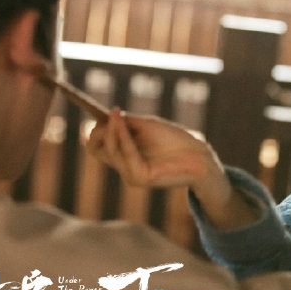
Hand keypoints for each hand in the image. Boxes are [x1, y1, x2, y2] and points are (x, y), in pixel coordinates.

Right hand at [87, 109, 220, 188]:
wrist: (197, 154)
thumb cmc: (174, 139)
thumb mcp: (146, 126)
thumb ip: (126, 123)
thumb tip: (104, 117)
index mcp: (123, 155)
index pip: (96, 146)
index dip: (93, 130)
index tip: (93, 110)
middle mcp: (123, 166)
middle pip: (96, 148)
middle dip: (99, 131)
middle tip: (109, 115)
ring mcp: (130, 174)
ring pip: (109, 149)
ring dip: (113, 130)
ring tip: (118, 114)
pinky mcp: (140, 178)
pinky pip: (125, 153)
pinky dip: (123, 137)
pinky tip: (124, 123)